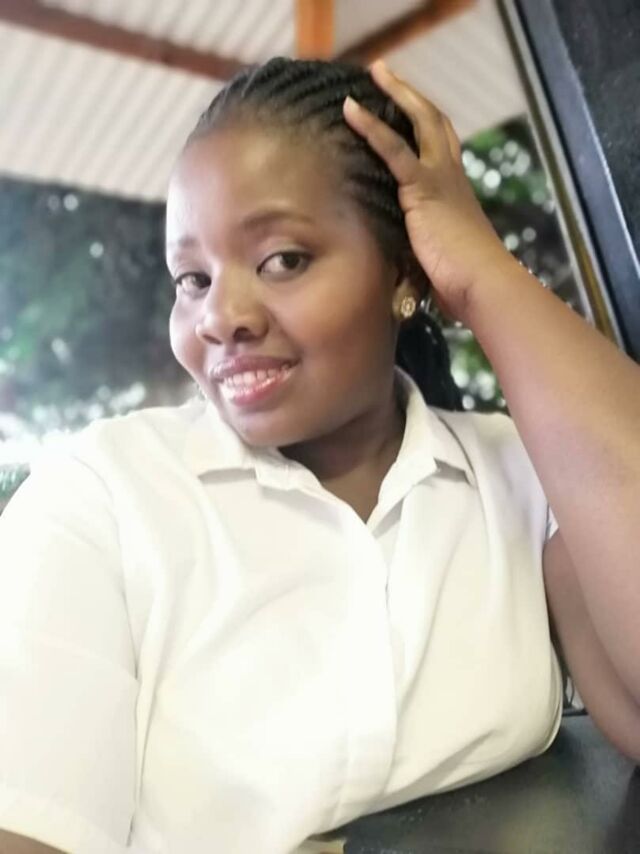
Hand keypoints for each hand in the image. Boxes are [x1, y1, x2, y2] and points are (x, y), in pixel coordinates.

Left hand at [343, 60, 513, 322]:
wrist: (481, 284)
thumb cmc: (463, 283)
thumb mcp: (437, 261)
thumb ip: (419, 253)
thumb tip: (401, 275)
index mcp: (455, 193)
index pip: (440, 149)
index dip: (424, 128)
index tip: (406, 113)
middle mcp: (451, 177)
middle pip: (435, 123)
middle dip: (410, 97)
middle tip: (387, 76)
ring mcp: (440, 178)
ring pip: (420, 121)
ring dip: (396, 93)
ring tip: (374, 73)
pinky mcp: (423, 188)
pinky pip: (394, 148)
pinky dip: (372, 127)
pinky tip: (352, 110)